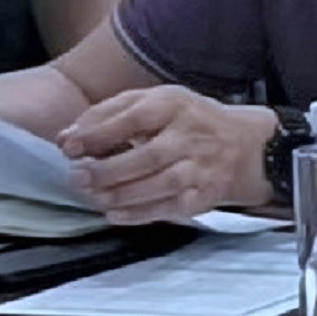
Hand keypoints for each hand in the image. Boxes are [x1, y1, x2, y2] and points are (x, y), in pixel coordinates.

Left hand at [56, 86, 274, 223]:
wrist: (247, 146)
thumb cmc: (189, 121)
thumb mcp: (157, 101)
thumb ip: (112, 113)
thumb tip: (69, 136)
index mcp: (174, 105)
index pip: (134, 117)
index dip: (99, 132)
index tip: (69, 145)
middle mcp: (190, 135)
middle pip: (147, 156)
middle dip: (108, 170)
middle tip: (77, 177)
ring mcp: (200, 168)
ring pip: (160, 185)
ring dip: (122, 194)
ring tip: (93, 197)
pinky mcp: (204, 196)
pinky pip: (171, 208)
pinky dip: (141, 214)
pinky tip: (115, 214)